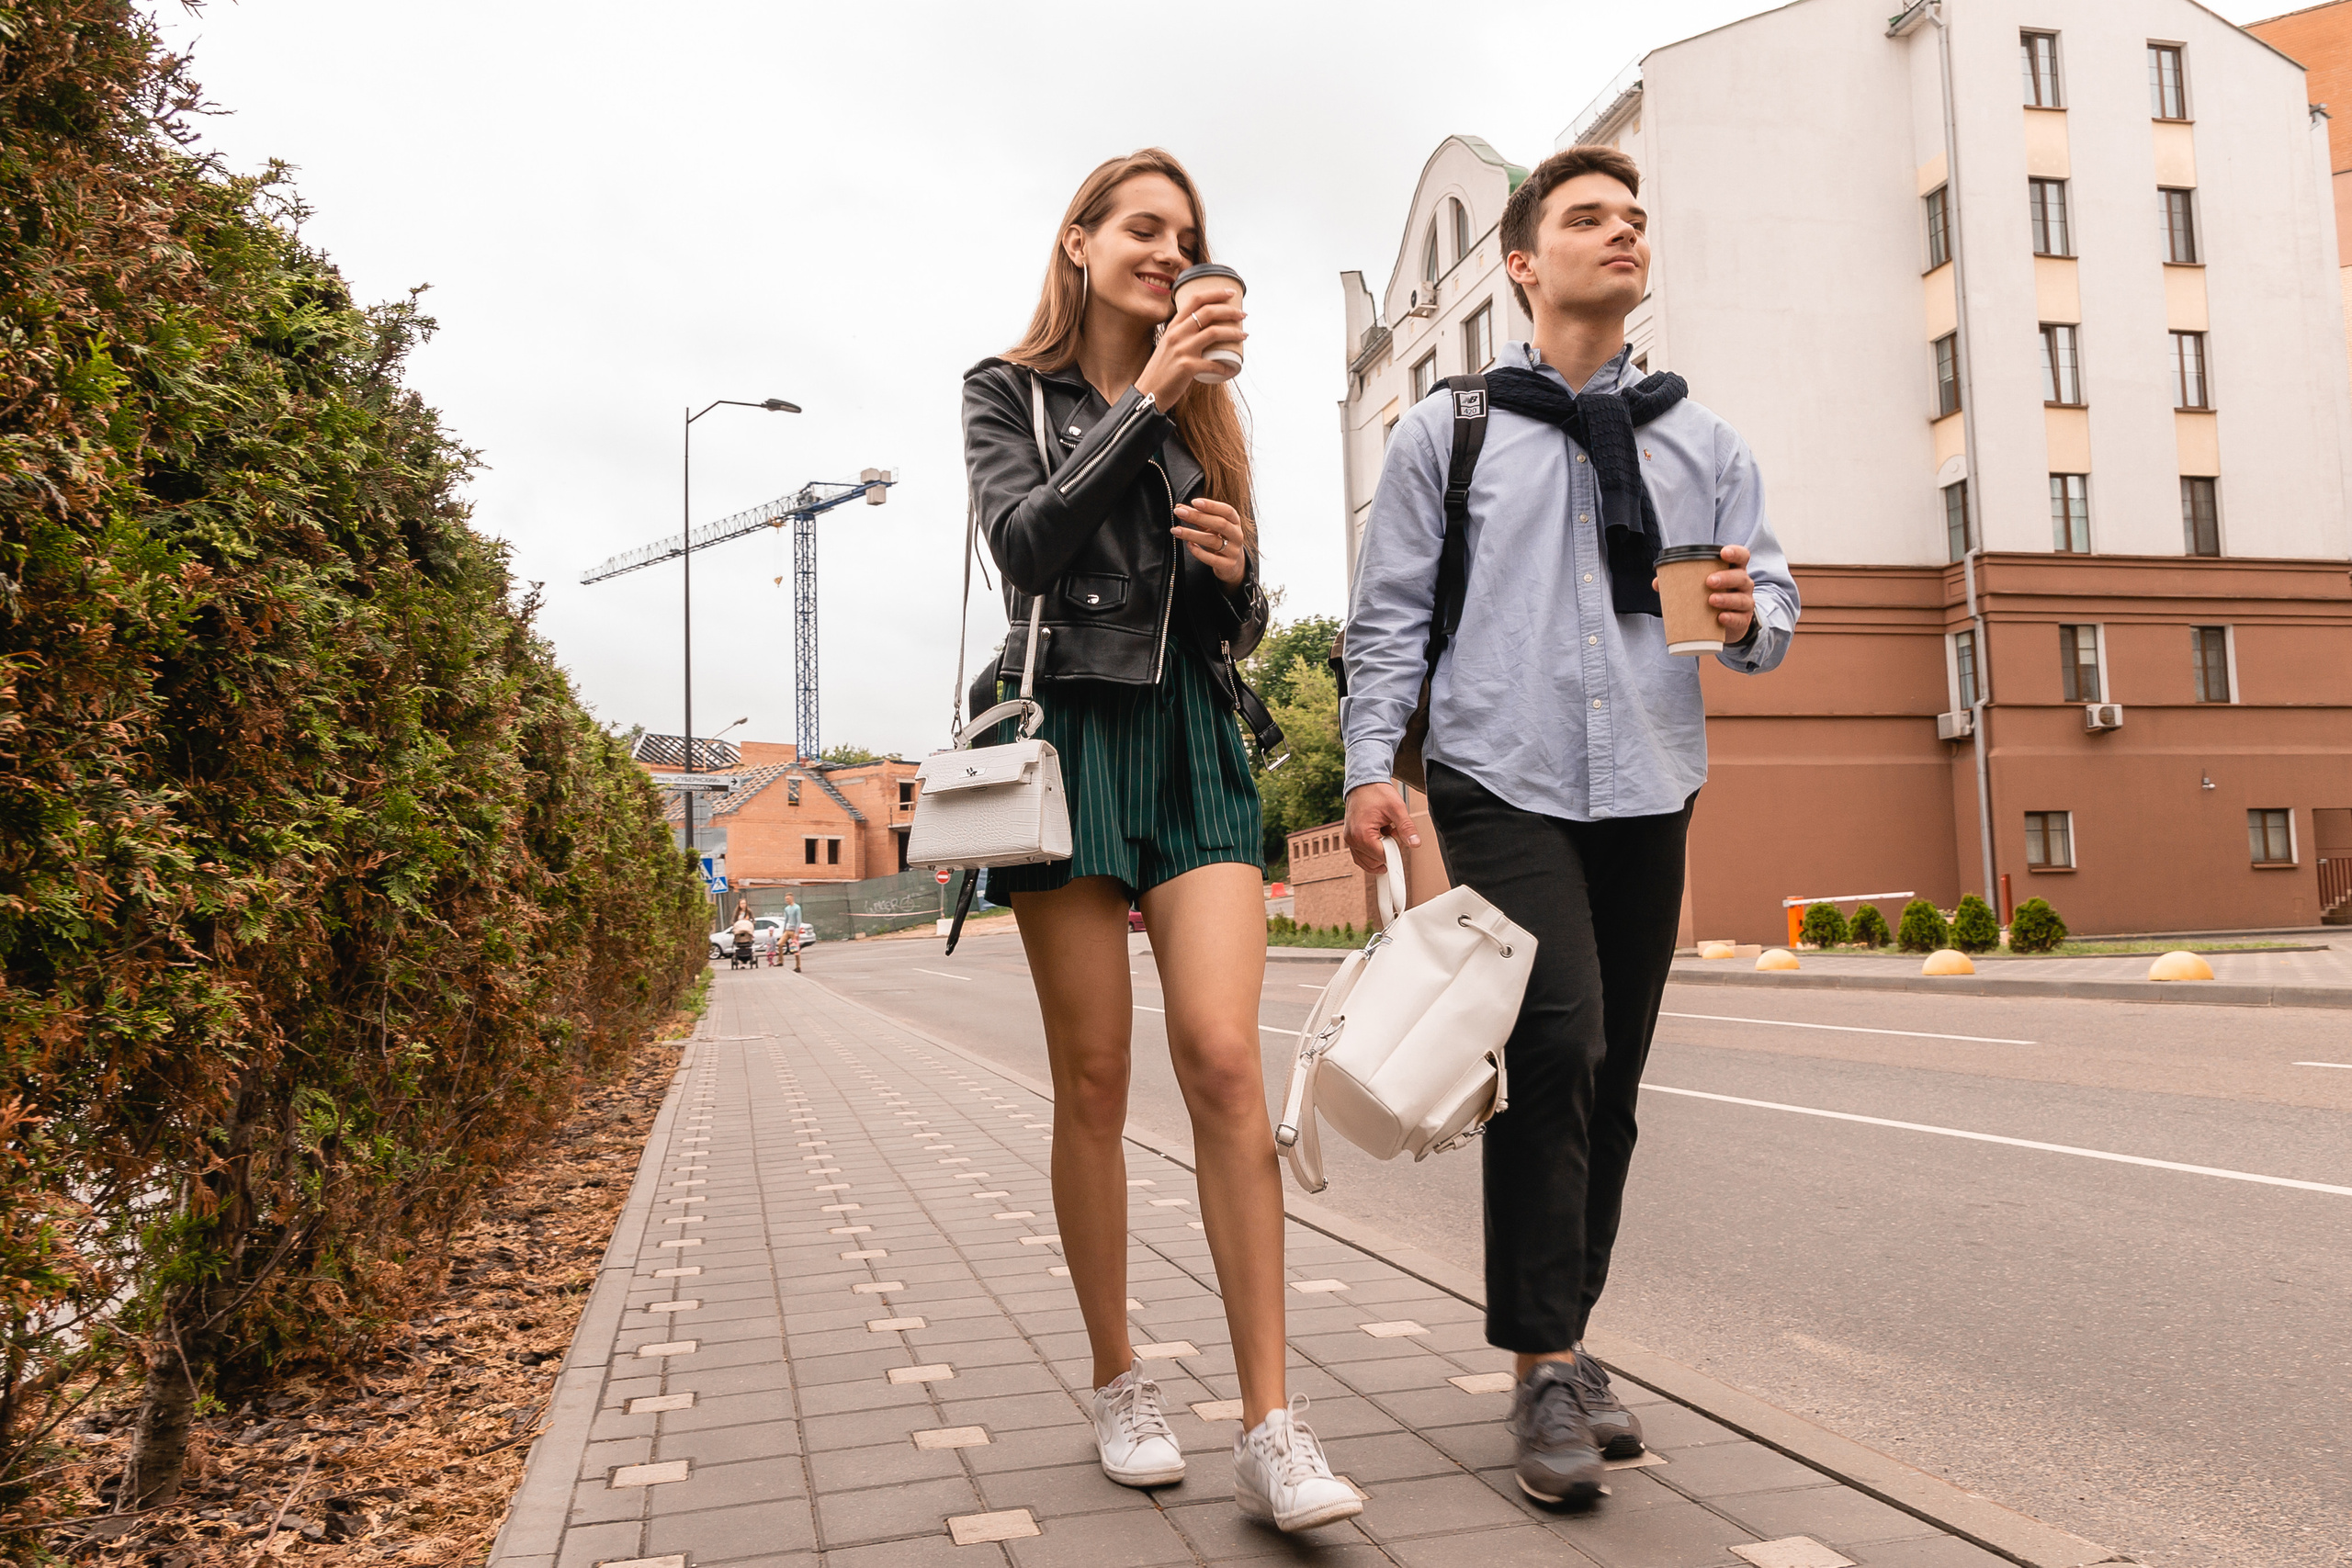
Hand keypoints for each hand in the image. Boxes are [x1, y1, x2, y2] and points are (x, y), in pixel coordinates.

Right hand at [1133, 288, 1244, 409]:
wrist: (1149, 392)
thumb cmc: (1162, 370)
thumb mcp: (1169, 345)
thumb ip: (1183, 335)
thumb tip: (1206, 330)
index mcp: (1173, 326)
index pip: (1195, 299)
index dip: (1215, 293)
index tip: (1231, 292)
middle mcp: (1176, 334)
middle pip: (1208, 312)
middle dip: (1230, 311)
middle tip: (1243, 314)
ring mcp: (1181, 350)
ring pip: (1214, 333)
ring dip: (1234, 333)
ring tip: (1244, 335)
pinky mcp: (1187, 367)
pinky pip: (1214, 364)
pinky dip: (1226, 367)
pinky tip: (1232, 369)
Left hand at [1173, 498, 1247, 584]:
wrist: (1231, 565)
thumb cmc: (1219, 539)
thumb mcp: (1211, 527)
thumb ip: (1197, 516)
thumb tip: (1179, 508)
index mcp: (1235, 522)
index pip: (1227, 511)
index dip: (1211, 506)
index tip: (1194, 502)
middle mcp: (1237, 535)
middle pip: (1220, 524)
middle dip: (1198, 517)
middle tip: (1179, 513)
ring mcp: (1233, 551)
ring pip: (1213, 541)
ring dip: (1192, 534)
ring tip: (1176, 530)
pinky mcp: (1227, 565)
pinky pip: (1211, 558)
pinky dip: (1198, 551)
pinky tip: (1188, 545)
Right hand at [1343, 782, 1420, 872]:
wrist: (1364, 782)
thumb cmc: (1377, 792)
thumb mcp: (1396, 808)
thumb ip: (1406, 828)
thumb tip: (1415, 843)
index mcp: (1362, 834)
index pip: (1382, 857)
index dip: (1395, 850)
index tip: (1398, 837)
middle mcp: (1352, 839)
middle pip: (1374, 862)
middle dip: (1387, 850)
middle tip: (1392, 832)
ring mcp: (1349, 840)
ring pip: (1367, 862)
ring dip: (1379, 852)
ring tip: (1385, 833)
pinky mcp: (1350, 839)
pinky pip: (1361, 856)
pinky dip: (1372, 852)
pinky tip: (1379, 839)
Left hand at [1655, 543, 1755, 643]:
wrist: (1725, 624)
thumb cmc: (1712, 598)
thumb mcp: (1700, 587)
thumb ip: (1680, 582)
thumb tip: (1657, 582)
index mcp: (1733, 571)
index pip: (1741, 556)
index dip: (1735, 552)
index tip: (1723, 553)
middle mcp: (1743, 584)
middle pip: (1741, 577)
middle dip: (1726, 578)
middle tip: (1709, 581)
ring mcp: (1745, 602)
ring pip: (1741, 599)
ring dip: (1727, 599)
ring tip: (1711, 600)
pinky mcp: (1743, 620)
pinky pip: (1740, 618)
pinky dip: (1730, 618)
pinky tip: (1720, 618)